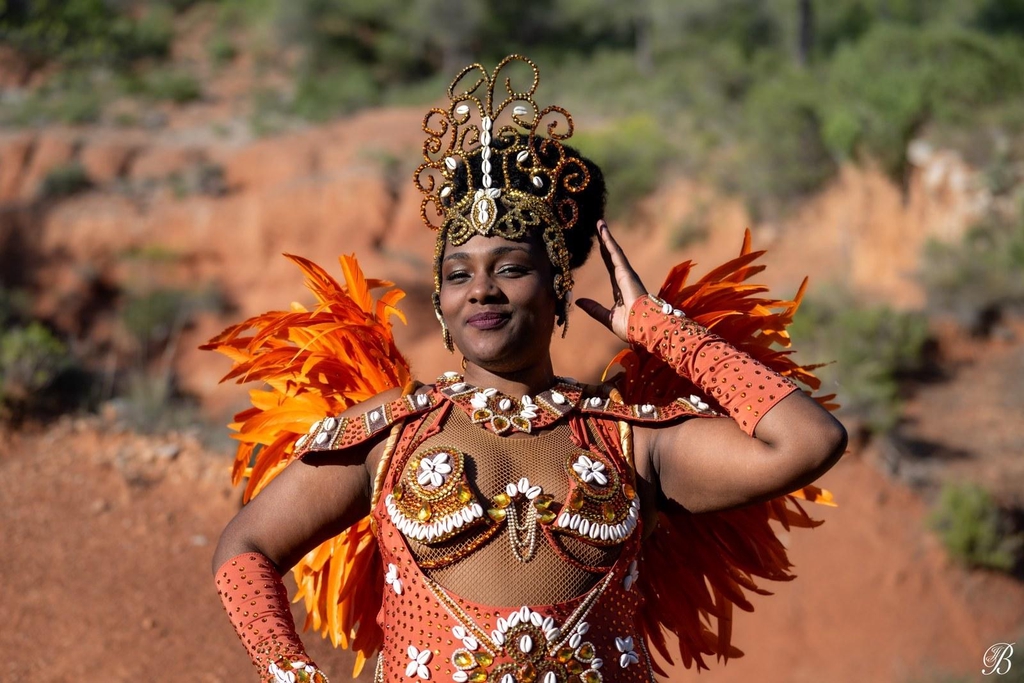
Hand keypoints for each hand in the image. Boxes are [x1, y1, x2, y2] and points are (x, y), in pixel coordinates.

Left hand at [576, 220, 647, 342]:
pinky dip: (609, 242)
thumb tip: (579, 302)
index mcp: (620, 288)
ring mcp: (626, 274)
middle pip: (611, 255)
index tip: (599, 243)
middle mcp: (624, 278)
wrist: (644, 328)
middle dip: (605, 241)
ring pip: (614, 251)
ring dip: (606, 237)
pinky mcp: (626, 272)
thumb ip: (593, 308)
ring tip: (599, 223)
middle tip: (598, 226)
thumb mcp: (607, 317)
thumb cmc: (631, 326)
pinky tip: (603, 231)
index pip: (610, 266)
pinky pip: (616, 254)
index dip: (604, 254)